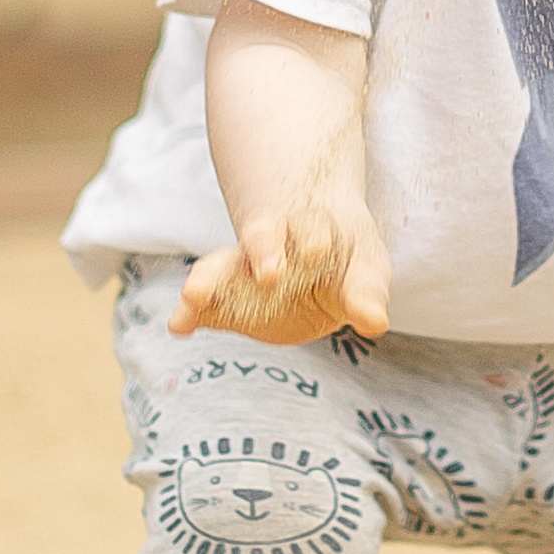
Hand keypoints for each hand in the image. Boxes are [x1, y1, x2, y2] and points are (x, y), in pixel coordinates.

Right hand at [170, 202, 391, 347]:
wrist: (317, 262)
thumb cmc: (346, 261)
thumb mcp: (365, 272)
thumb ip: (366, 294)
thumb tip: (375, 322)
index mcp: (313, 229)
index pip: (312, 227)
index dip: (313, 238)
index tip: (316, 251)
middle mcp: (272, 244)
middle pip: (262, 236)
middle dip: (263, 251)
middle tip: (268, 274)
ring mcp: (243, 271)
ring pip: (222, 266)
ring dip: (208, 279)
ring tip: (194, 296)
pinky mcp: (226, 301)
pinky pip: (203, 303)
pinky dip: (189, 312)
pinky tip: (178, 326)